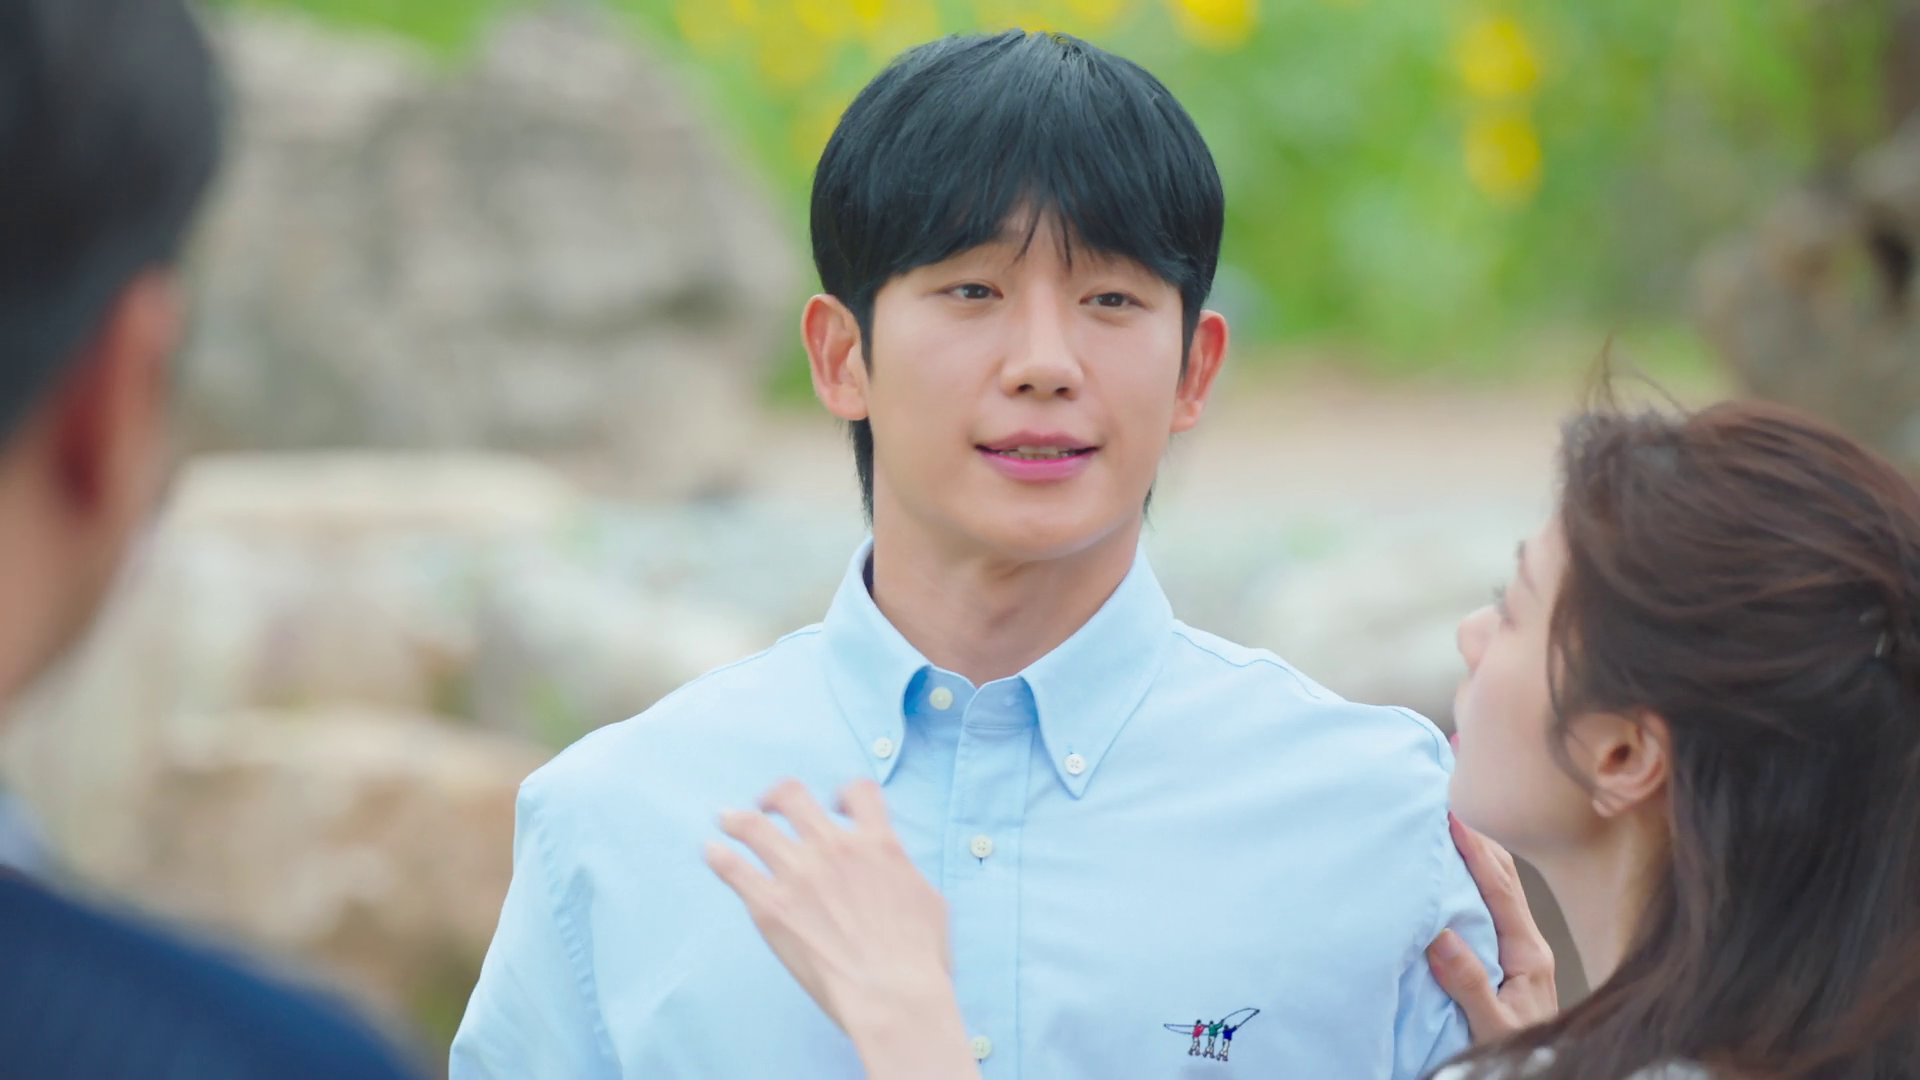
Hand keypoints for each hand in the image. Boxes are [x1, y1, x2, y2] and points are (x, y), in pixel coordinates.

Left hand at [706, 778, 978, 1079]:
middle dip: (777, 796)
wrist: (891, 995)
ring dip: (737, 818)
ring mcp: (798, 874)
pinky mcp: (770, 906)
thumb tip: (893, 868)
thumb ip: (902, 872)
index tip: (834, 806)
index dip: (843, 794)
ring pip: (753, 825)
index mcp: (877, 843)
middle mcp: (834, 848)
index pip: (858, 792)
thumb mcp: (929, 899)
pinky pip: (733, 869)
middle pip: (794, 795)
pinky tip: (712, 852)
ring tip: (727, 820)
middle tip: (769, 806)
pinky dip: (718, 856)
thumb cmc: (919, 958)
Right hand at [1426, 813, 1558, 1042]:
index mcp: (1528, 955)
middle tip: (1449, 808)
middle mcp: (1528, 946)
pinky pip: (1491, 911)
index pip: (1502, 892)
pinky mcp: (1510, 962)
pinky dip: (1474, 884)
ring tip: (1451, 830)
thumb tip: (1441, 933)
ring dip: (1477, 859)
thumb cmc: (1522, 1054)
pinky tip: (1454, 878)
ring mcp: (1521, 953)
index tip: (1454, 818)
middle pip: (1504, 881)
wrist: (1550, 1075)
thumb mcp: (1492, 1027)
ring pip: (1499, 893)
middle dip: (1478, 842)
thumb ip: (1469, 984)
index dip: (1477, 852)